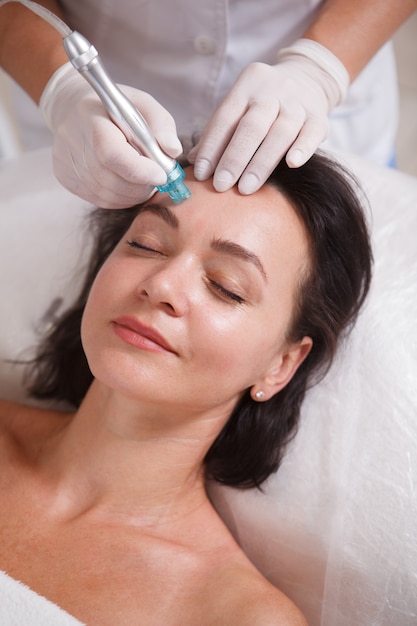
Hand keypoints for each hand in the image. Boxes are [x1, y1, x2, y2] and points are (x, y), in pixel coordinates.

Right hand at [40, 63, 182, 207]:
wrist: (72, 108)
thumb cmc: (113, 107)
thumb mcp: (142, 103)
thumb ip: (161, 124)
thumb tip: (173, 151)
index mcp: (92, 119)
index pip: (113, 155)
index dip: (141, 171)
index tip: (162, 175)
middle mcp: (74, 143)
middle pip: (112, 180)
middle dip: (142, 185)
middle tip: (157, 177)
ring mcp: (67, 164)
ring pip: (108, 195)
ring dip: (134, 193)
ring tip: (143, 178)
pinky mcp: (66, 179)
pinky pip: (101, 199)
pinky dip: (121, 197)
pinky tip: (126, 183)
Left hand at [188, 39, 348, 194]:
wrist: (308, 77)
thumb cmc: (264, 102)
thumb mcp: (239, 107)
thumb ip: (217, 132)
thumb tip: (192, 162)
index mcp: (246, 86)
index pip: (225, 117)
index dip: (212, 147)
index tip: (202, 174)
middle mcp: (272, 91)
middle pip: (251, 126)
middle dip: (234, 158)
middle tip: (221, 186)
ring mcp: (298, 102)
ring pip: (280, 132)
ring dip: (261, 162)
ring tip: (246, 188)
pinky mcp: (319, 116)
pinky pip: (312, 131)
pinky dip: (303, 148)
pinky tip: (292, 164)